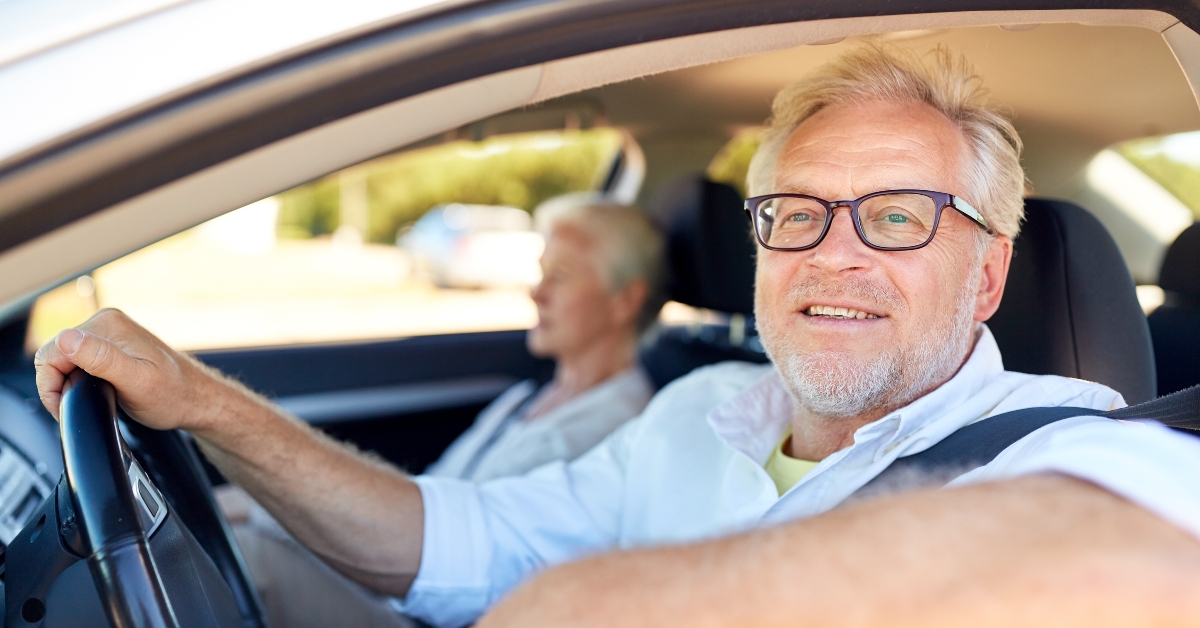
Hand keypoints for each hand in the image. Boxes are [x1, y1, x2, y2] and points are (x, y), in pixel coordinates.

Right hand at [34, 309, 218, 430]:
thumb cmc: (173, 395)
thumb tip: (66, 339)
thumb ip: (101, 359)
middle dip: (58, 385)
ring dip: (68, 383)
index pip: (51, 351)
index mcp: (107, 324)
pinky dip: (78, 380)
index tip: (64, 407)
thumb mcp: (135, 381)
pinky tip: (95, 393)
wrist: (195, 398)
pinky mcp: (111, 345)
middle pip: (55, 353)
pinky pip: (78, 361)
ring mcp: (108, 333)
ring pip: (64, 359)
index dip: (50, 385)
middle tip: (77, 408)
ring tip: (90, 401)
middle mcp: (106, 322)